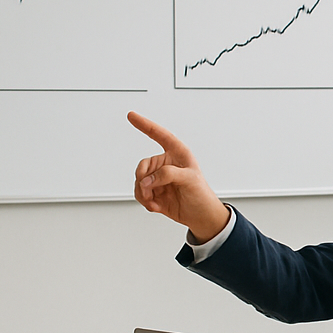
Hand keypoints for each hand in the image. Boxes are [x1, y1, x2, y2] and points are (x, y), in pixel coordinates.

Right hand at [127, 111, 229, 240]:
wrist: (201, 216)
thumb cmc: (201, 194)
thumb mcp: (190, 179)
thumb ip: (168, 175)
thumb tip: (148, 180)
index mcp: (177, 153)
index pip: (159, 135)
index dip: (145, 125)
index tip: (131, 116)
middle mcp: (165, 164)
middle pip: (142, 166)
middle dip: (143, 180)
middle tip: (149, 191)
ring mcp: (158, 178)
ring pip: (139, 181)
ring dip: (143, 193)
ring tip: (153, 201)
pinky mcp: (154, 192)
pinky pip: (139, 193)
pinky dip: (144, 201)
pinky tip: (155, 206)